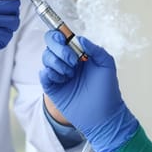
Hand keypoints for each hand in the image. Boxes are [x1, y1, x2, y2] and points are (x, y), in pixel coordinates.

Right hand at [40, 30, 138, 151]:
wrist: (103, 116)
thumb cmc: (108, 91)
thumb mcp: (107, 65)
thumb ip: (96, 49)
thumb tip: (80, 39)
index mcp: (79, 54)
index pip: (63, 38)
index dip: (60, 35)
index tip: (65, 40)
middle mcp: (67, 62)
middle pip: (51, 45)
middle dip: (59, 49)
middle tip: (72, 61)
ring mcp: (59, 75)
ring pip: (46, 58)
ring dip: (57, 63)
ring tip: (70, 75)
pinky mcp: (53, 88)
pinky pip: (43, 75)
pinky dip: (49, 73)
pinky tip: (61, 79)